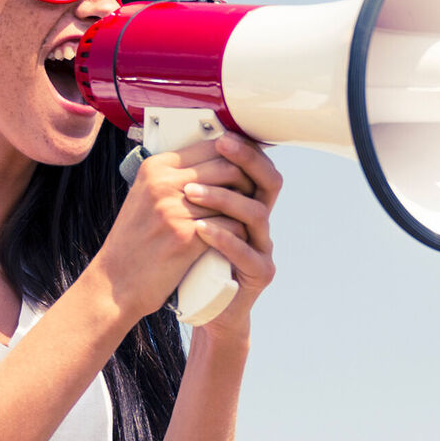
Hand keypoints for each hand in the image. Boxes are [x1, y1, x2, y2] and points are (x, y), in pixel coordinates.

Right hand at [90, 133, 280, 328]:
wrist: (116, 282)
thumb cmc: (133, 242)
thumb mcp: (145, 197)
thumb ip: (173, 178)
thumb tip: (212, 163)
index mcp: (155, 168)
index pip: (210, 146)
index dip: (235, 157)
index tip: (246, 169)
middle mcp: (164, 183)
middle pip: (226, 166)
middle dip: (246, 180)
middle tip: (253, 194)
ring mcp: (174, 210)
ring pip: (232, 196)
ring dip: (246, 207)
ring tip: (249, 216)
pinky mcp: (185, 238)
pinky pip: (230, 225)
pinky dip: (239, 232)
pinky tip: (239, 238)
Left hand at [178, 133, 281, 340]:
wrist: (204, 307)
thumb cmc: (193, 261)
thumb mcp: (190, 219)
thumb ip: (192, 192)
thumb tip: (171, 153)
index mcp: (246, 204)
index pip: (255, 167)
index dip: (242, 148)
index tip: (218, 134)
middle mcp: (260, 223)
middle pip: (268, 182)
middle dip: (244, 161)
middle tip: (220, 148)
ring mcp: (263, 248)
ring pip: (257, 213)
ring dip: (224, 198)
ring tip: (191, 193)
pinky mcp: (259, 273)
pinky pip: (246, 252)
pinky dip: (223, 238)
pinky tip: (201, 230)